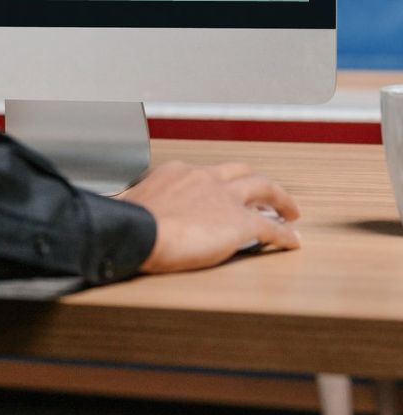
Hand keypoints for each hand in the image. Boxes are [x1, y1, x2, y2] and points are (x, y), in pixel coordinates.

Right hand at [119, 161, 300, 273]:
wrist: (138, 231)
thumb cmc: (129, 221)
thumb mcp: (131, 202)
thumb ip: (138, 203)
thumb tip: (121, 209)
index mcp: (179, 172)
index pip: (206, 172)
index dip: (219, 183)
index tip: (221, 192)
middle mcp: (205, 178)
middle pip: (241, 172)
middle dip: (256, 181)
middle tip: (267, 193)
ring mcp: (225, 198)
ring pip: (264, 188)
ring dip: (280, 199)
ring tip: (290, 211)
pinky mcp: (240, 223)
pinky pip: (272, 228)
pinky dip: (285, 235)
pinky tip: (292, 242)